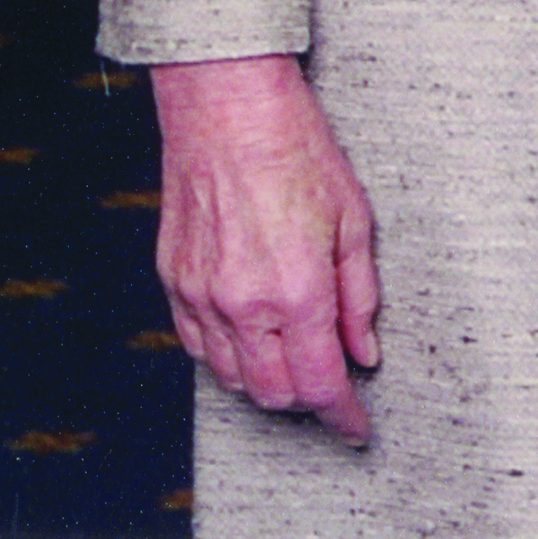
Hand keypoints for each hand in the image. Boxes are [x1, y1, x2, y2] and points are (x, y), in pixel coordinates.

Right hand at [151, 54, 381, 440]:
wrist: (226, 110)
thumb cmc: (295, 151)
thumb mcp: (354, 221)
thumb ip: (359, 297)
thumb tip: (364, 351)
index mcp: (297, 290)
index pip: (321, 383)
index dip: (343, 417)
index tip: (357, 428)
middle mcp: (243, 304)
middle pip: (274, 394)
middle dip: (309, 403)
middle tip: (334, 391)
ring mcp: (200, 296)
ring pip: (232, 377)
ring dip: (268, 384)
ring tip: (297, 363)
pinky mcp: (173, 281)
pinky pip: (199, 346)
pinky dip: (229, 359)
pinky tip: (253, 341)